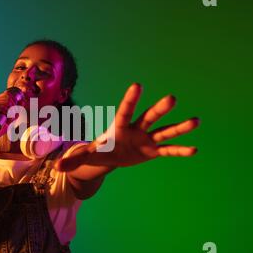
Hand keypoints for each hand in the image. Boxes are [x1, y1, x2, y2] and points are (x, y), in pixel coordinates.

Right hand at [0, 90, 20, 137]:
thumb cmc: (1, 127)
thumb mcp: (11, 117)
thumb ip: (16, 110)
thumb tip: (23, 101)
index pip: (7, 94)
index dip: (15, 98)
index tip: (19, 107)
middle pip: (7, 96)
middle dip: (14, 105)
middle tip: (13, 115)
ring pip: (6, 101)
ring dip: (11, 110)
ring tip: (8, 118)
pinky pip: (1, 107)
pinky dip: (6, 112)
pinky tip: (6, 117)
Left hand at [56, 83, 199, 170]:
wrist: (112, 155)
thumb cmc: (100, 149)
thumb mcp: (87, 155)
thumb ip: (74, 159)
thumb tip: (56, 167)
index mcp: (119, 126)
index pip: (125, 111)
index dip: (130, 100)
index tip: (137, 85)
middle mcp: (136, 129)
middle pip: (149, 117)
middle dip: (159, 109)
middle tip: (172, 98)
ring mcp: (147, 139)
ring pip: (164, 131)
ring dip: (179, 128)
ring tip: (196, 121)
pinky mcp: (153, 150)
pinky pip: (168, 150)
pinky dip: (179, 150)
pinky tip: (194, 149)